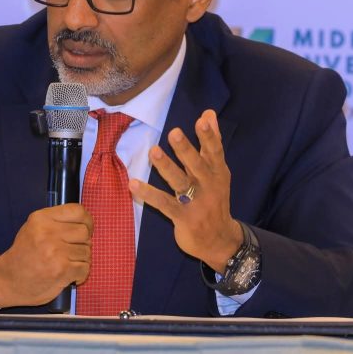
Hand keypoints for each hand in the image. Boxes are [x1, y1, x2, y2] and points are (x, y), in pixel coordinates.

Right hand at [0, 203, 91, 309]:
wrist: (7, 280)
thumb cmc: (24, 253)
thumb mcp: (34, 228)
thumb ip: (56, 221)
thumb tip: (86, 222)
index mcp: (42, 218)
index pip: (78, 211)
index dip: (87, 221)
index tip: (86, 229)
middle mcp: (48, 232)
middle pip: (84, 232)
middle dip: (83, 242)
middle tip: (72, 251)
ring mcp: (55, 252)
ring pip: (86, 251)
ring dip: (81, 260)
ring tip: (67, 264)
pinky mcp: (61, 270)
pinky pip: (85, 268)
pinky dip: (81, 274)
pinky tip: (70, 275)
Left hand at [129, 109, 242, 272]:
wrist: (219, 240)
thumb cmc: (214, 198)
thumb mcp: (217, 171)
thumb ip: (211, 143)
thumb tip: (209, 113)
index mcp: (218, 172)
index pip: (215, 152)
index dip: (209, 136)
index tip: (202, 120)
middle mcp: (209, 185)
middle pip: (196, 165)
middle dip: (185, 150)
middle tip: (174, 132)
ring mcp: (196, 203)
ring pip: (179, 182)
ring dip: (166, 167)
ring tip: (153, 152)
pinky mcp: (183, 218)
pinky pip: (164, 203)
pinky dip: (148, 194)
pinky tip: (133, 184)